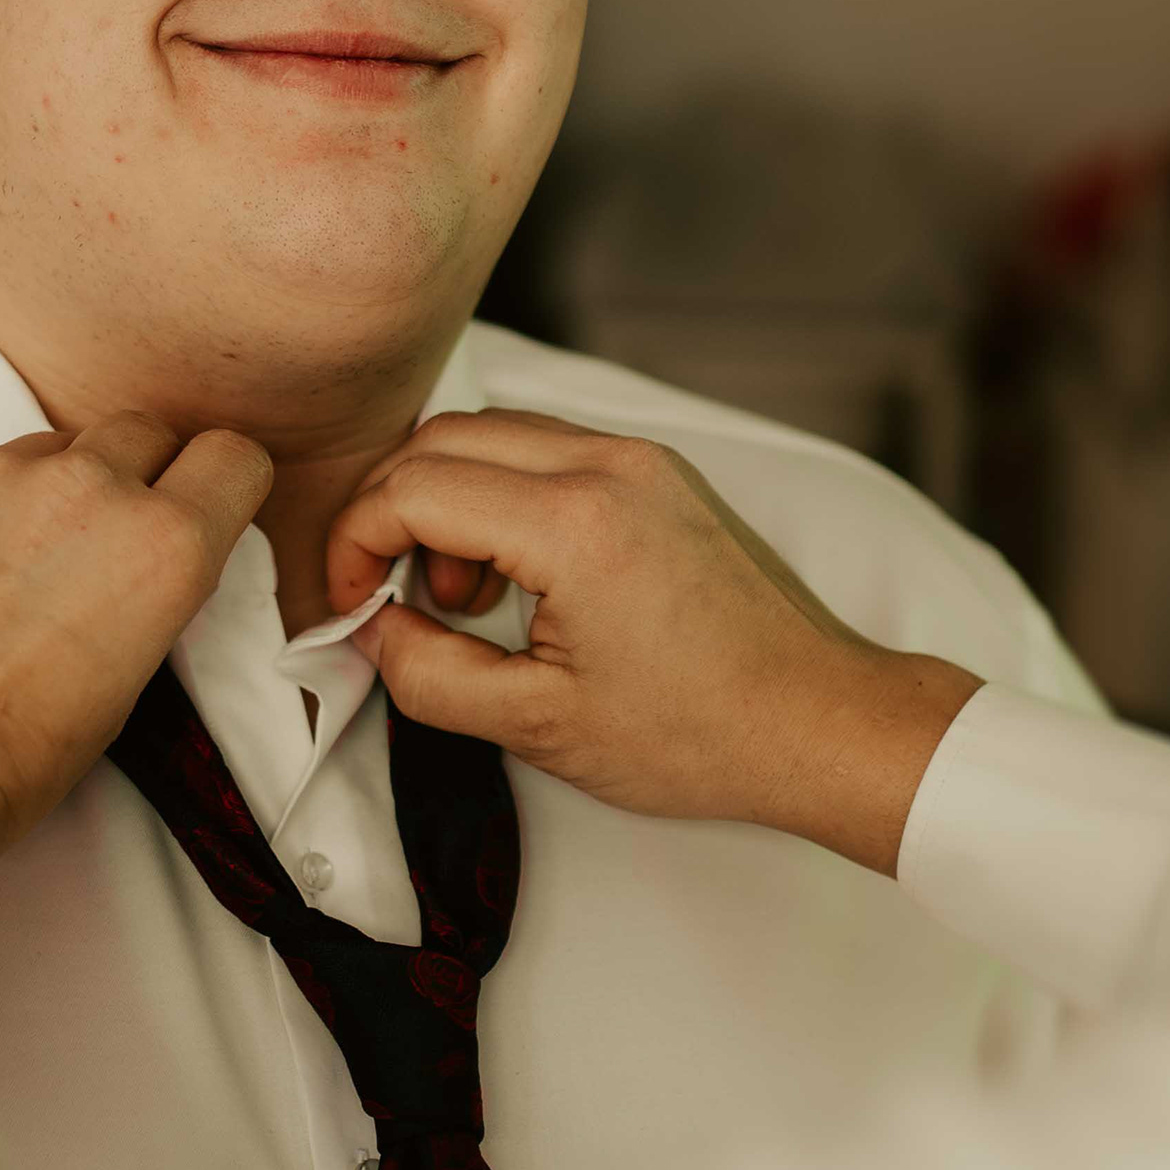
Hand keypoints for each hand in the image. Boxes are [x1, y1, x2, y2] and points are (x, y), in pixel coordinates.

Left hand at [0, 416, 274, 863]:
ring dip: (31, 499)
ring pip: (37, 454)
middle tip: (90, 547)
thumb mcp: (125, 686)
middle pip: (137, 432)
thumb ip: (145, 589)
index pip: (231, 457)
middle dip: (128, 476)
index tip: (193, 502)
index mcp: (161, 547)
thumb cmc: (1, 762)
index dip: (213, 484)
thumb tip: (126, 556)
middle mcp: (82, 489)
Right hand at [326, 412, 981, 873]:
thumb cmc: (701, 733)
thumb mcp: (539, 727)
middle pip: (440, 440)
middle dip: (391, 514)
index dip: (354, 545)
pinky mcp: (660, 473)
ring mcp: (640, 460)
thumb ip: (430, 675)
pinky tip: (517, 579)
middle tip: (392, 598)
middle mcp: (607, 465)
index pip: (412, 488)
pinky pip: (547, 452)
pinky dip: (503, 498)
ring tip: (463, 598)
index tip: (351, 606)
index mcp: (573, 523)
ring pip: (492, 436)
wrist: (818, 721)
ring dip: (447, 502)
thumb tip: (373, 632)